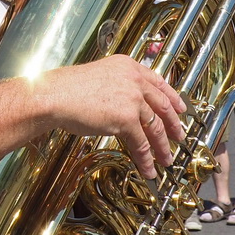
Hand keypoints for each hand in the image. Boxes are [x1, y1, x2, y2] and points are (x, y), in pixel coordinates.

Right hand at [34, 54, 186, 179]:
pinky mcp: (126, 118)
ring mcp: (132, 99)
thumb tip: (124, 104)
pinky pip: (141, 143)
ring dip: (162, 147)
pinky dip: (146, 158)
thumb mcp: (99, 78)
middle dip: (173, 124)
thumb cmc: (67, 89)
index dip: (172, 97)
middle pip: (162, 105)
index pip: (158, 82)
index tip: (180, 108)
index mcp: (128, 66)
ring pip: (155, 127)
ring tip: (166, 159)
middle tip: (179, 136)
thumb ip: (117, 86)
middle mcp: (134, 80)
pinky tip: (148, 168)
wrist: (54, 96)